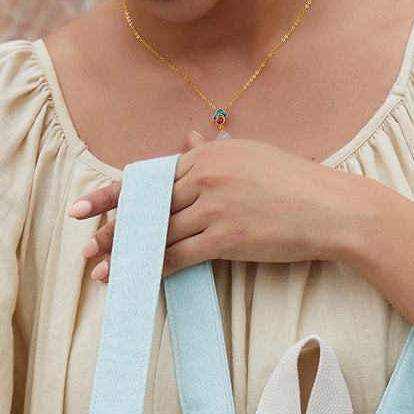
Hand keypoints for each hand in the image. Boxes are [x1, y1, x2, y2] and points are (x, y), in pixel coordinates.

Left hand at [68, 130, 351, 278]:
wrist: (330, 209)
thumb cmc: (296, 184)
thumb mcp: (250, 155)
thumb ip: (213, 150)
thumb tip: (188, 135)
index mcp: (208, 154)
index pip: (150, 176)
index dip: (113, 193)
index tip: (85, 204)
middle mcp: (206, 176)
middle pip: (148, 205)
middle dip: (112, 225)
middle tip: (82, 240)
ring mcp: (214, 207)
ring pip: (159, 232)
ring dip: (127, 253)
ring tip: (100, 268)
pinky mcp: (226, 237)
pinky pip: (179, 255)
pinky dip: (154, 268)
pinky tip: (135, 278)